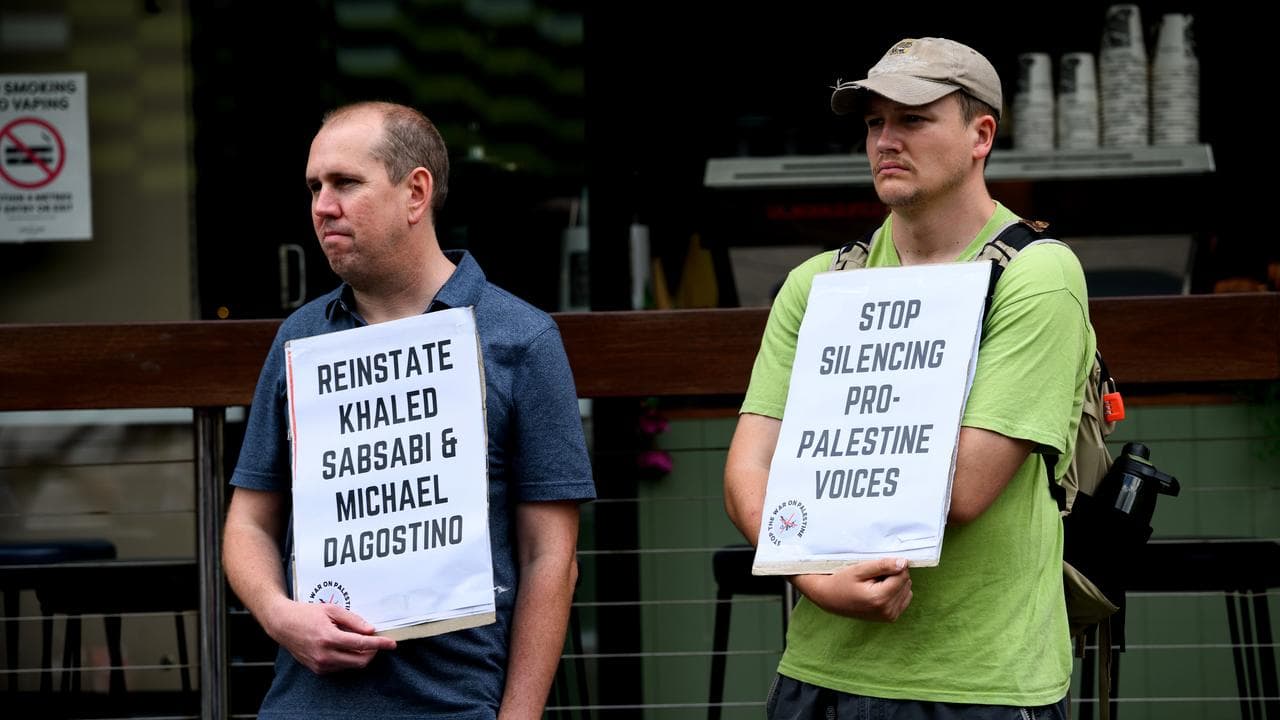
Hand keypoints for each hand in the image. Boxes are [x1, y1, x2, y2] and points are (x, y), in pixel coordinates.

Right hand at [263, 599, 396, 673]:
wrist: (282, 624)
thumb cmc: (306, 614)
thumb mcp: (332, 610)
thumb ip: (353, 620)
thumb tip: (370, 630)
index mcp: (329, 638)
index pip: (362, 645)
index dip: (379, 645)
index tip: (391, 644)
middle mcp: (325, 655)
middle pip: (360, 661)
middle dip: (372, 652)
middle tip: (376, 641)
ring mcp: (320, 665)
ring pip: (351, 666)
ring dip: (361, 656)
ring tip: (359, 641)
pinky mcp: (317, 669)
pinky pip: (341, 667)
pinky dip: (349, 659)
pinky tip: (345, 647)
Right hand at [792, 557, 912, 621]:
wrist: (830, 599)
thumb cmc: (842, 582)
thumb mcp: (859, 570)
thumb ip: (882, 566)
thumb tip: (904, 563)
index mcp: (880, 598)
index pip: (902, 575)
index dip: (892, 566)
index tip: (877, 568)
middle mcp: (888, 610)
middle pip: (906, 582)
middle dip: (894, 575)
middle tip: (873, 577)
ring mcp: (890, 616)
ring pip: (907, 590)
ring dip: (895, 584)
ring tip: (875, 585)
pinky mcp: (890, 618)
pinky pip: (904, 598)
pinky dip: (895, 592)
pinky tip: (880, 591)